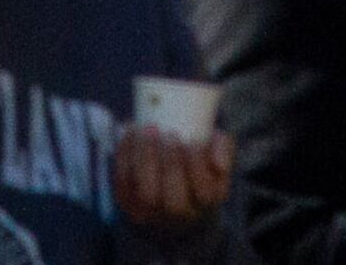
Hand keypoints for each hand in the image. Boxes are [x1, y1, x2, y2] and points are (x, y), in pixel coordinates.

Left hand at [113, 125, 234, 234]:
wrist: (174, 198)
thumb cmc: (198, 169)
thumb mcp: (216, 158)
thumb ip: (223, 149)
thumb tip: (219, 163)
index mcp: (205, 204)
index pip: (204, 193)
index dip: (197, 166)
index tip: (192, 140)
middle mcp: (178, 216)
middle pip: (174, 201)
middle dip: (171, 165)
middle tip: (169, 134)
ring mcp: (151, 214)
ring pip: (146, 194)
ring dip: (146, 157)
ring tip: (148, 129)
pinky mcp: (128, 204)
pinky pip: (123, 182)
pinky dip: (125, 153)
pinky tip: (131, 129)